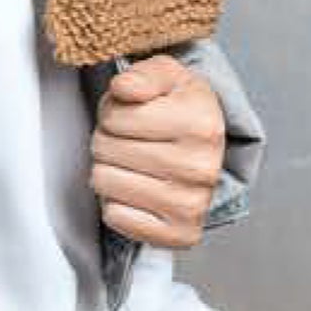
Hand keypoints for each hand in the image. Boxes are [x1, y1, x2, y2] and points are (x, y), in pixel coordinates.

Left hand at [89, 52, 226, 248]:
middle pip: (105, 149)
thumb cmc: (180, 109)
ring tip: (133, 163)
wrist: (206, 152)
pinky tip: (138, 190)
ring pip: (104, 182)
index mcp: (201, 123)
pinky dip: (117, 203)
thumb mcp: (166, 75)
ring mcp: (192, 205)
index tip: (132, 114)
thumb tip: (124, 88)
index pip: (114, 117)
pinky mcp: (181, 235)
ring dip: (109, 169)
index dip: (112, 112)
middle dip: (108, 139)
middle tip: (131, 140)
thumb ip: (143, 74)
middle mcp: (201, 167)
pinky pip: (115, 217)